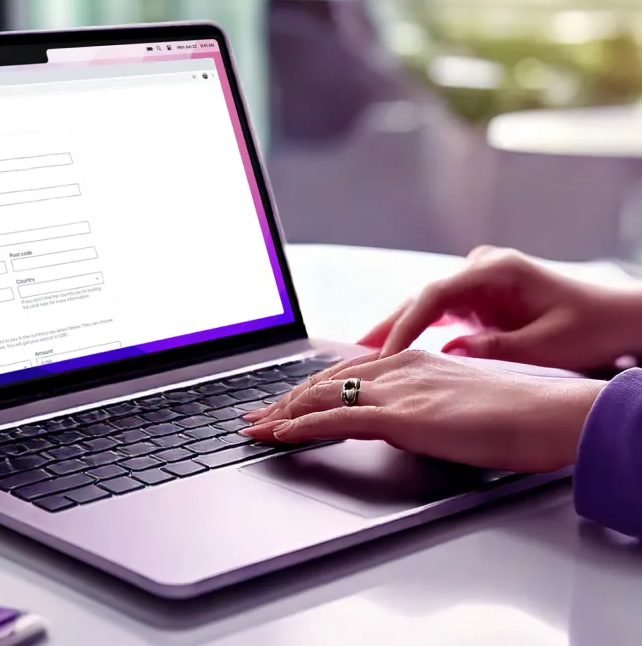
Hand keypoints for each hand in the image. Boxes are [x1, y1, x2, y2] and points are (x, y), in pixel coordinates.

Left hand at [241, 351, 606, 472]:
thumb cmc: (510, 413)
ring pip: (321, 397)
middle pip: (323, 382)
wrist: (542, 415)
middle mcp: (395, 368)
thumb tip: (400, 423)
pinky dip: (302, 426)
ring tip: (253, 428)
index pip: (342, 373)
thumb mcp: (454, 403)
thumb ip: (421, 407)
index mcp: (408, 361)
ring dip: (281, 415)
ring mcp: (396, 390)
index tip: (282, 402)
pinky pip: (336, 418)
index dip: (306, 389)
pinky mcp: (400, 415)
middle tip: (253, 416)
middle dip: (282, 401)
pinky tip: (280, 435)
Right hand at [360, 246, 641, 370]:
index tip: (385, 353)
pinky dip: (419, 332)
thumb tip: (450, 352)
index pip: (434, 296)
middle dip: (389, 326)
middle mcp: (482, 269)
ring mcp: (480, 280)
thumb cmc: (591, 327)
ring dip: (399, 329)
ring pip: (427, 305)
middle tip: (354, 352)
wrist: (621, 317)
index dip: (405, 326)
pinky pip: (441, 313)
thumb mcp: (545, 344)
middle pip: (423, 297)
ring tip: (365, 355)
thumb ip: (494, 348)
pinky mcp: (482, 297)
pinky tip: (398, 349)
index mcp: (496, 271)